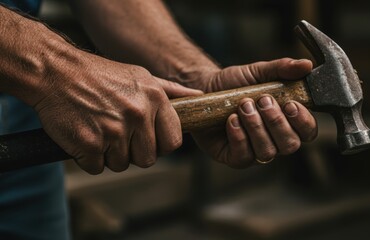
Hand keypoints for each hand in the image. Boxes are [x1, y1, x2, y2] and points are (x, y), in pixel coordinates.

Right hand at [32, 51, 201, 173]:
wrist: (56, 72)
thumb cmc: (101, 75)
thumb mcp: (141, 76)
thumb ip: (171, 91)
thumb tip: (200, 97)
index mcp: (154, 100)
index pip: (173, 142)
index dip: (160, 145)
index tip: (147, 139)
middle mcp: (138, 115)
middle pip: (148, 159)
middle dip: (134, 152)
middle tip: (117, 134)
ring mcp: (113, 131)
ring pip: (122, 165)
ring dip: (110, 155)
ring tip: (100, 129)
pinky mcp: (89, 144)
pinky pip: (97, 167)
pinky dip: (89, 158)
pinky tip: (85, 136)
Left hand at [190, 58, 317, 167]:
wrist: (206, 88)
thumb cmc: (237, 83)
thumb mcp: (259, 71)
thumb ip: (283, 68)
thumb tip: (306, 65)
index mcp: (287, 121)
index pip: (308, 132)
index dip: (303, 121)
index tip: (291, 104)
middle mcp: (275, 140)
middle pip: (290, 145)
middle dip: (277, 122)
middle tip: (262, 100)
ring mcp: (255, 151)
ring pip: (267, 152)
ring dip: (256, 127)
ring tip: (243, 106)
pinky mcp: (234, 157)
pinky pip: (243, 157)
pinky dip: (239, 137)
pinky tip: (232, 120)